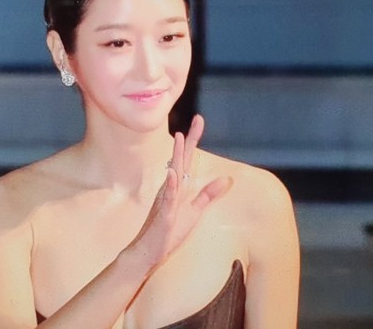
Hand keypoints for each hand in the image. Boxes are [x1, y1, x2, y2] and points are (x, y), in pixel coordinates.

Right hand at [125, 115, 232, 271]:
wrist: (147, 252)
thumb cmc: (168, 232)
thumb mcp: (194, 211)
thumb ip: (208, 195)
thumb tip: (226, 179)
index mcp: (178, 186)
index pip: (188, 159)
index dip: (193, 140)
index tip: (199, 120)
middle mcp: (171, 188)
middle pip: (181, 159)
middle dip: (189, 140)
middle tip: (197, 119)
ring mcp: (166, 200)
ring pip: (173, 174)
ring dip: (177, 156)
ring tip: (181, 137)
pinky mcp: (164, 215)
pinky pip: (168, 198)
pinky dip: (171, 185)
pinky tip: (173, 173)